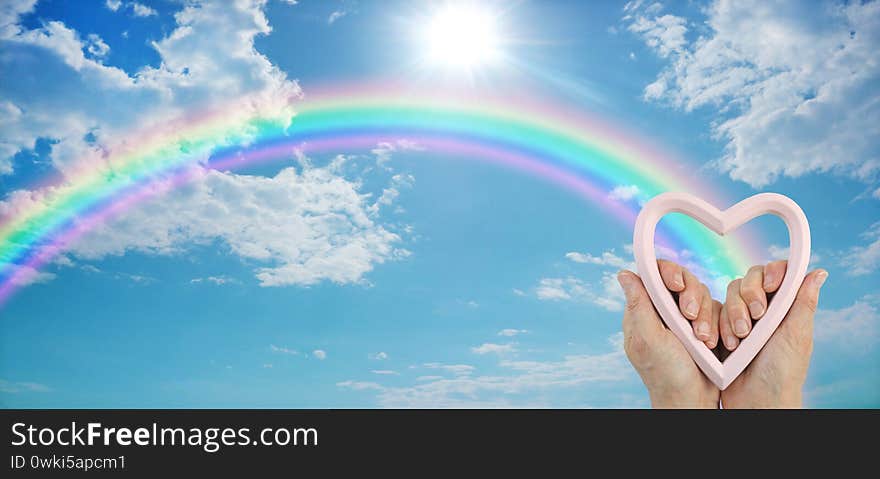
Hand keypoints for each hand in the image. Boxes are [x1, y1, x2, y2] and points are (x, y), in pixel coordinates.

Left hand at [618, 261, 720, 407]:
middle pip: (682, 279)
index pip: (653, 275)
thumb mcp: (649, 339)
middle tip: (691, 317)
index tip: (676, 285)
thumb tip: (624, 273)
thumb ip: (638, 305)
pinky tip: (715, 342)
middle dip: (692, 296)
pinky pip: (718, 309)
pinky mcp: (706, 324)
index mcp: (644, 310)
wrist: (692, 398)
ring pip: (702, 293)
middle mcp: (664, 310)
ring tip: (703, 340)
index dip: (667, 272)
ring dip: (706, 314)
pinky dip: (719, 323)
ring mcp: (686, 317)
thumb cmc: (666, 373)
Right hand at [720, 262, 826, 407]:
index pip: (777, 273)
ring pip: (729, 294)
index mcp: (786, 307)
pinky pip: (712, 310)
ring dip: (732, 315)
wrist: (755, 400)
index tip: (771, 286)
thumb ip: (803, 302)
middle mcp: (764, 308)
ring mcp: (741, 317)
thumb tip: (820, 272)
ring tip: (739, 340)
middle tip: (756, 318)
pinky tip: (725, 344)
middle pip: (748, 279)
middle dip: (748, 297)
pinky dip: (716, 325)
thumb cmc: (782, 372)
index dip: (771, 273)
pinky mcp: (721, 327)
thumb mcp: (796, 335)